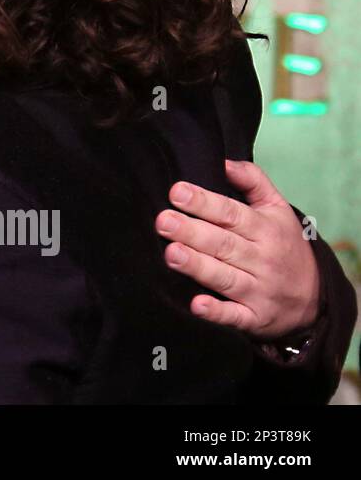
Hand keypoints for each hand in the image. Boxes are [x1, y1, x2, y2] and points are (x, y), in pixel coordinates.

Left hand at [155, 160, 320, 338]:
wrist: (316, 298)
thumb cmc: (285, 245)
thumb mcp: (278, 209)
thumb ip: (254, 181)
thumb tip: (224, 161)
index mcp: (264, 229)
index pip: (230, 213)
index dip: (203, 202)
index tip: (176, 192)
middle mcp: (262, 259)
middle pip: (222, 244)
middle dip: (192, 232)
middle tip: (162, 221)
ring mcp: (258, 290)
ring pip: (224, 277)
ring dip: (198, 266)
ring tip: (171, 253)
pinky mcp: (254, 318)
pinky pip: (235, 316)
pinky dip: (217, 312)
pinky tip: (197, 305)